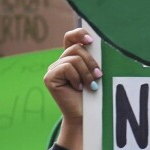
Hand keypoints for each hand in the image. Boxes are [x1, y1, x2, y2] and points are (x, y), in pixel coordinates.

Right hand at [44, 28, 99, 149]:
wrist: (86, 116)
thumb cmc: (93, 95)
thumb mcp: (95, 73)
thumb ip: (93, 58)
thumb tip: (96, 41)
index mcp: (71, 58)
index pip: (70, 37)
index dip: (79, 34)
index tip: (92, 40)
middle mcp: (60, 62)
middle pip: (76, 48)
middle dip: (91, 62)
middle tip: (99, 76)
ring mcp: (53, 69)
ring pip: (73, 59)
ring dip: (86, 72)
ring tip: (91, 85)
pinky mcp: (49, 78)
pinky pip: (66, 68)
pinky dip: (77, 78)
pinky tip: (78, 88)